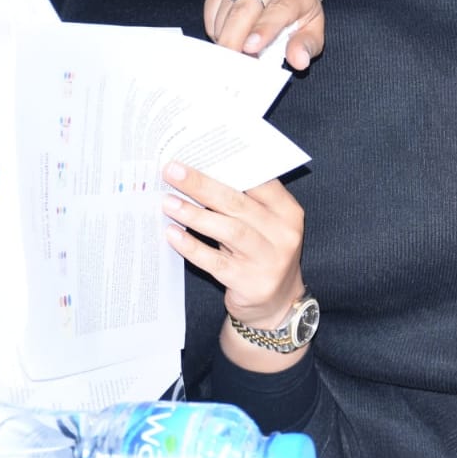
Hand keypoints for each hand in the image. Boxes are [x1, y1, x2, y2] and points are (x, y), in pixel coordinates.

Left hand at [161, 162, 305, 331]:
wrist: (278, 302)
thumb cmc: (264, 253)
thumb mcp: (267, 225)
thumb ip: (247, 203)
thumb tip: (202, 173)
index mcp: (288, 212)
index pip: (260, 182)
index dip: (227, 168)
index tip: (197, 155)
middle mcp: (283, 234)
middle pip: (238, 204)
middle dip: (202, 185)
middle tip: (172, 172)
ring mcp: (268, 260)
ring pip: (229, 231)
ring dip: (195, 215)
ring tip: (168, 203)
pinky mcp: (250, 282)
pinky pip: (216, 261)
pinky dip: (192, 247)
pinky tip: (173, 234)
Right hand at [205, 0, 324, 69]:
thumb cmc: (298, 6)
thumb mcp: (313, 25)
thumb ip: (307, 45)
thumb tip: (299, 62)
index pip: (278, 11)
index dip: (264, 30)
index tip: (251, 48)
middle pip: (243, 12)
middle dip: (234, 40)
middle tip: (232, 64)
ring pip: (224, 15)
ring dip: (226, 39)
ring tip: (235, 53)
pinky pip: (211, 13)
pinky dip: (216, 31)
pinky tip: (229, 36)